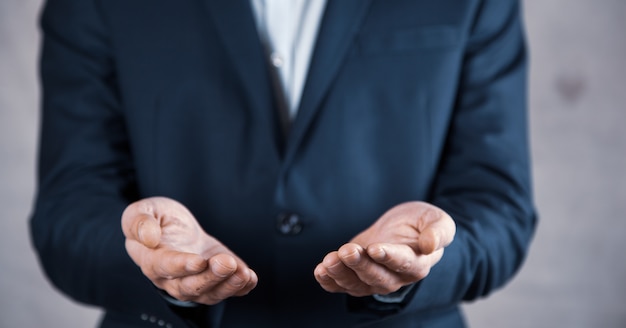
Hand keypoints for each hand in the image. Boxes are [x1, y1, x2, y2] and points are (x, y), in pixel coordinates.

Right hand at [121, 197, 256, 304]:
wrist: (173, 226)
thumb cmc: (155, 219)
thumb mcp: (142, 211)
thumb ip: (139, 222)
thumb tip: (148, 238)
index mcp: (151, 260)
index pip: (164, 268)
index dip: (182, 266)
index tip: (199, 261)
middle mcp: (172, 278)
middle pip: (190, 287)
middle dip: (210, 277)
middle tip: (227, 263)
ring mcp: (195, 281)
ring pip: (210, 293)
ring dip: (228, 285)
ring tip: (243, 273)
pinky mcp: (214, 278)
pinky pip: (226, 289)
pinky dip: (240, 287)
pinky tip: (250, 278)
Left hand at [314, 201, 454, 296]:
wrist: (405, 228)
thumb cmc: (422, 223)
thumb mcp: (437, 219)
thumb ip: (439, 231)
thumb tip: (432, 245)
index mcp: (418, 263)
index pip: (404, 264)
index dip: (389, 257)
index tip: (374, 248)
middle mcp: (396, 277)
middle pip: (377, 277)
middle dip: (360, 265)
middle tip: (347, 250)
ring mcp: (375, 280)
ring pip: (357, 284)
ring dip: (341, 273)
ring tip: (329, 260)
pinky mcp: (357, 276)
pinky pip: (342, 285)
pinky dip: (330, 282)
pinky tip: (320, 271)